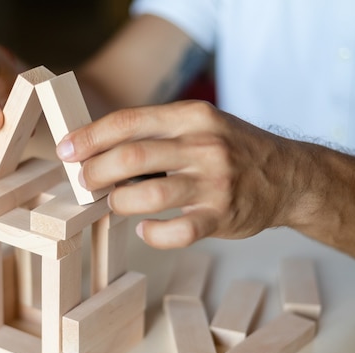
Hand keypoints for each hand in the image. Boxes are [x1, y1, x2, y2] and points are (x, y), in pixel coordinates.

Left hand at [56, 100, 292, 248]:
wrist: (288, 176)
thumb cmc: (233, 149)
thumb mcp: (200, 124)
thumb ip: (156, 133)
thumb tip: (99, 149)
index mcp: (191, 117)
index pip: (127, 122)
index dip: (90, 138)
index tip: (66, 151)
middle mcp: (203, 146)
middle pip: (132, 157)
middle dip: (96, 172)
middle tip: (84, 182)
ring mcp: (214, 183)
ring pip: (149, 196)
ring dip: (120, 202)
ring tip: (115, 203)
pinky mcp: (221, 217)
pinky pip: (176, 233)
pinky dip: (152, 234)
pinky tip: (147, 228)